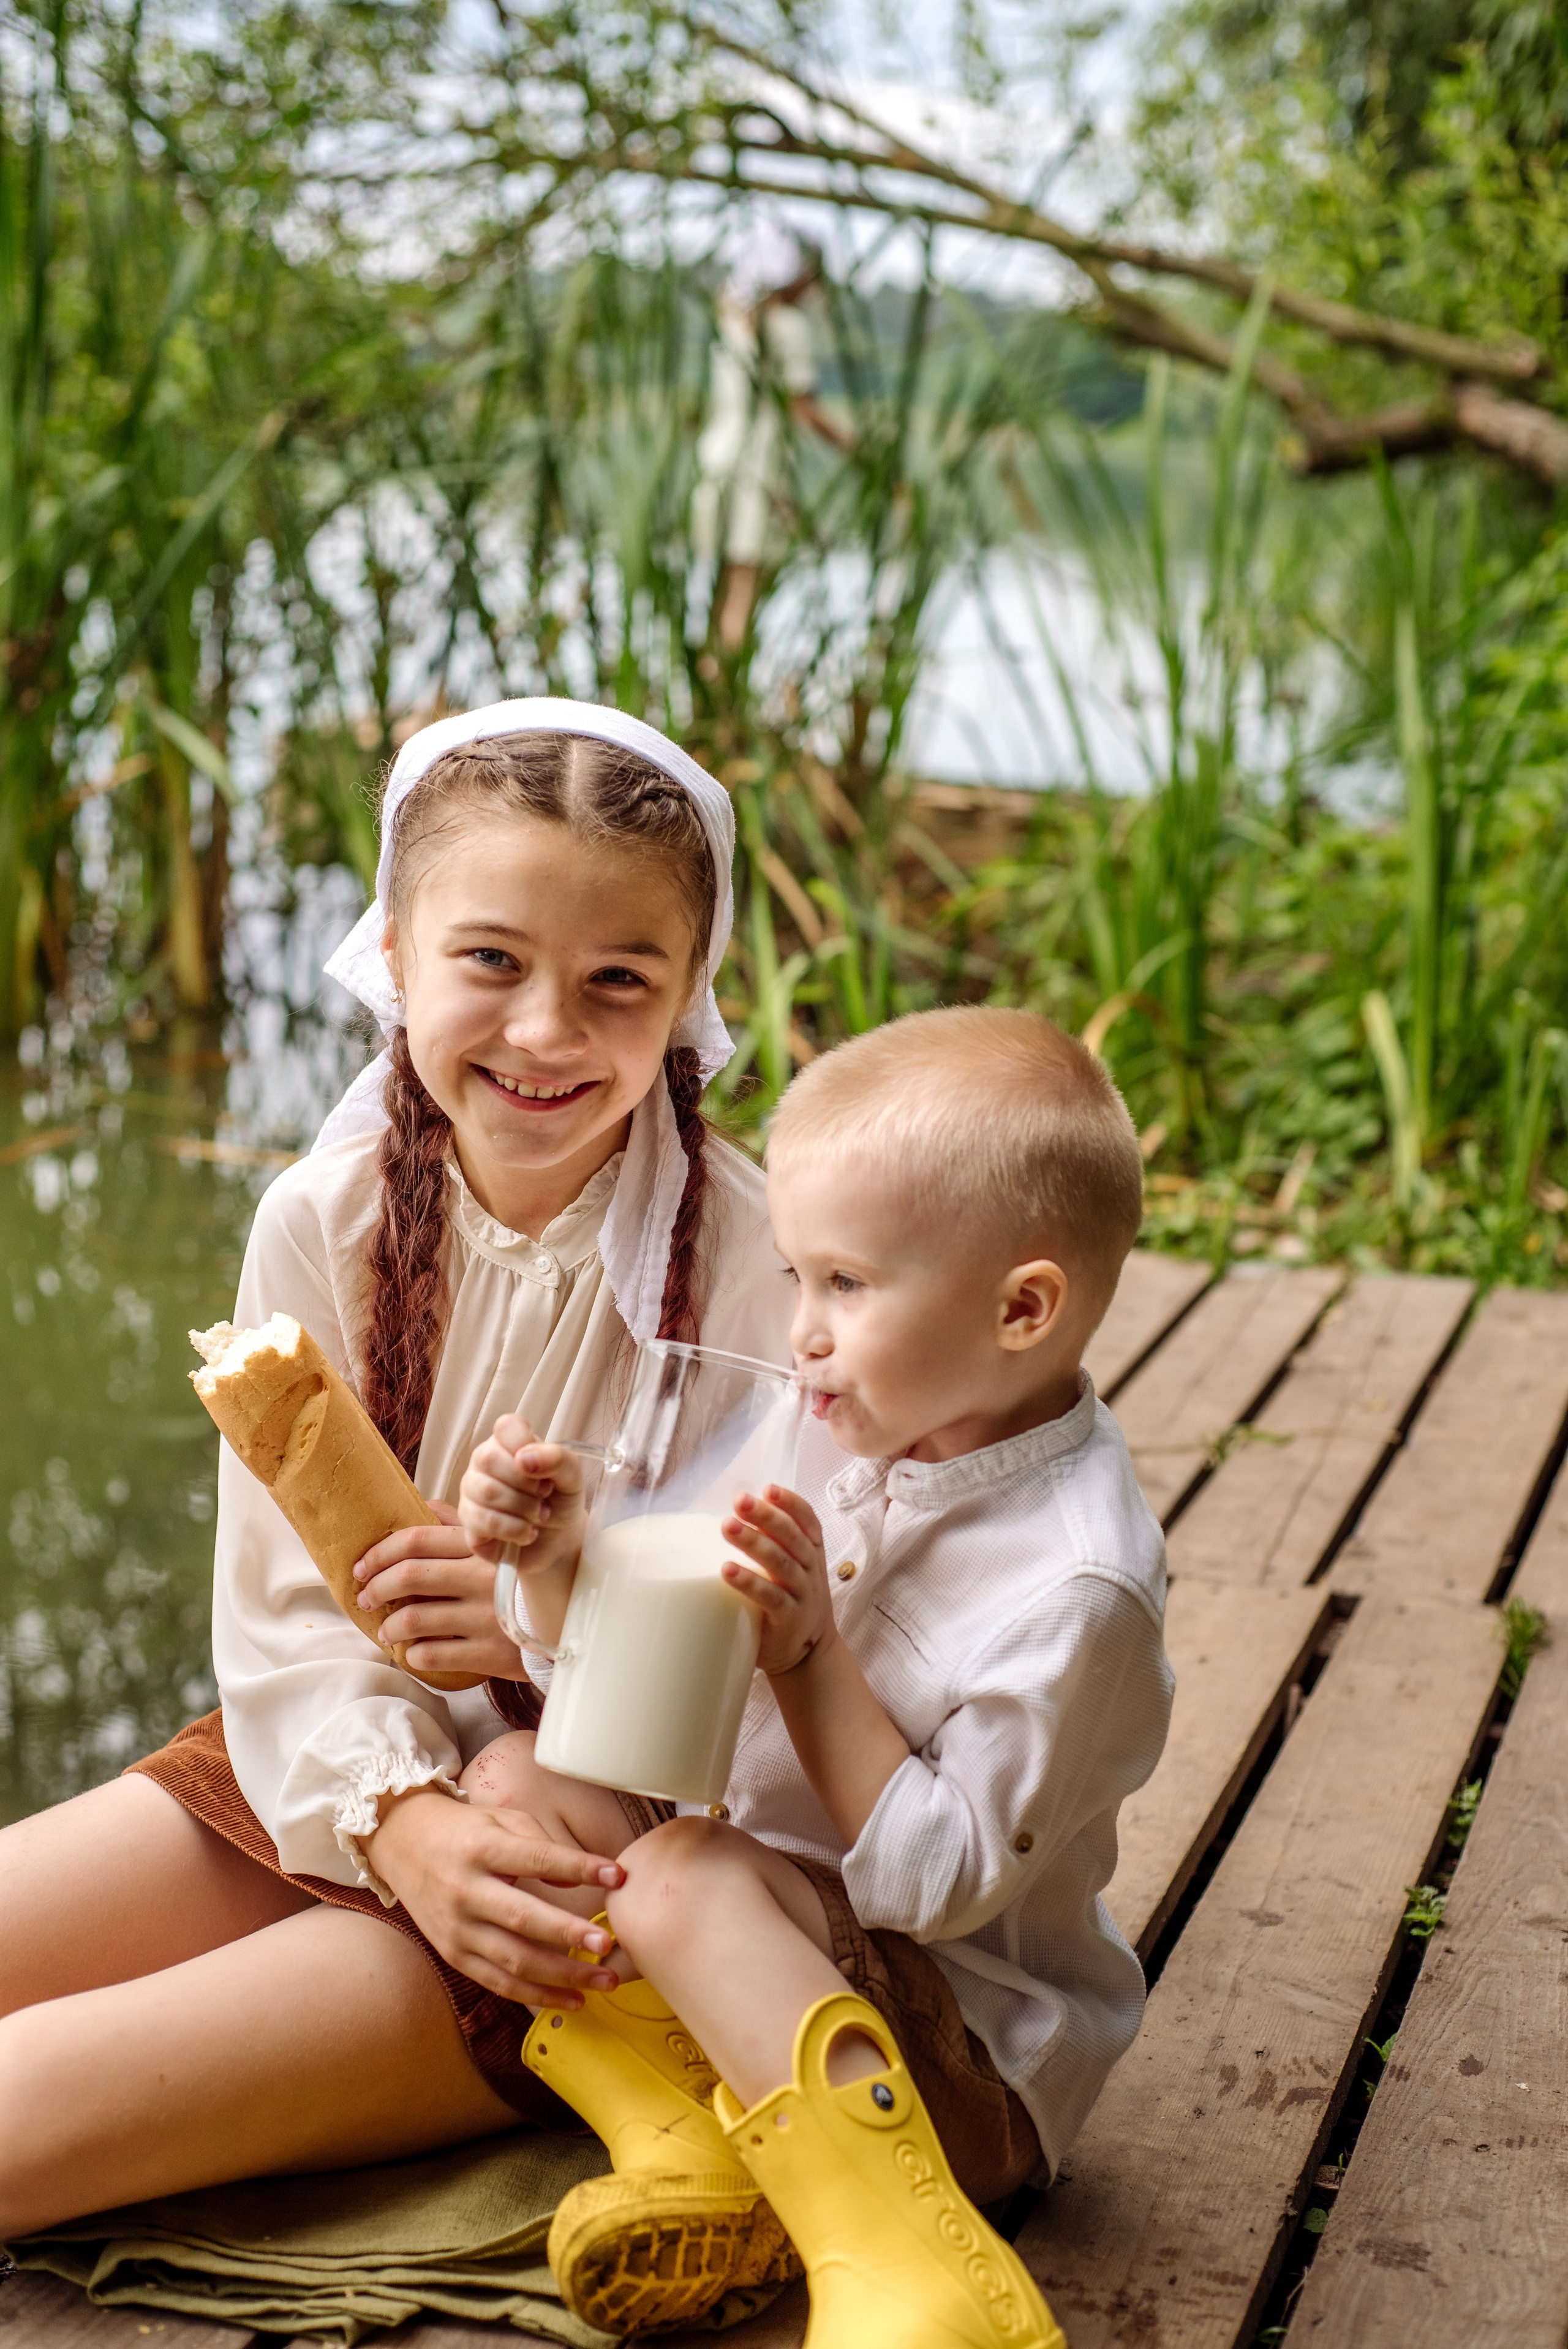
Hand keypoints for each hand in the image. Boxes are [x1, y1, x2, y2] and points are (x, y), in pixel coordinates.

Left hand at [354, 1500, 523, 1680]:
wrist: (568, 1626)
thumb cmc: (522, 1583)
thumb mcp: (502, 1546)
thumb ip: (463, 1526)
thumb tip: (423, 1507)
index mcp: (482, 1548)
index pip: (417, 1540)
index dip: (379, 1553)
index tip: (361, 1567)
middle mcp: (483, 1578)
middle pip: (409, 1576)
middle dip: (376, 1588)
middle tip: (366, 1599)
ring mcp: (486, 1617)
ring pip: (415, 1618)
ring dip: (390, 1627)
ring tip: (387, 1631)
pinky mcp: (490, 1654)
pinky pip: (433, 1656)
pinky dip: (413, 1655)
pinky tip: (413, 1652)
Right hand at [362, 1785, 625, 2006]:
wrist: (404, 1844)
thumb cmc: (465, 1830)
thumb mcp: (503, 1821)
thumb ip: (544, 1845)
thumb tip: (581, 1878)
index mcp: (482, 1849)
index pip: (538, 1859)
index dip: (579, 1867)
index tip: (618, 1875)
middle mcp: (466, 1891)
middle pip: (523, 1919)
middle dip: (570, 1934)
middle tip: (609, 1944)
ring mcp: (457, 1929)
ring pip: (514, 1961)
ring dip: (562, 1976)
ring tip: (604, 1980)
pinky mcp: (454, 1955)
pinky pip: (499, 1982)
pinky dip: (537, 1994)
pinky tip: (572, 1999)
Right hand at [460, 1414, 588, 1575]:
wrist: (558, 1540)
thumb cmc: (560, 1500)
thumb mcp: (571, 1476)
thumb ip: (557, 1458)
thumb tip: (523, 1457)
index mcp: (507, 1442)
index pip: (505, 1426)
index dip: (525, 1445)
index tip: (542, 1468)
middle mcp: (483, 1463)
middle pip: (489, 1459)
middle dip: (526, 1484)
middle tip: (544, 1495)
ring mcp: (471, 1492)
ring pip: (487, 1492)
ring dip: (523, 1509)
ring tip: (540, 1516)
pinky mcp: (468, 1522)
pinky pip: (482, 1521)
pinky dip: (514, 1530)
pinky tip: (526, 1533)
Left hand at [721, 1485, 835, 1676]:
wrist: (810, 1653)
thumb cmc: (791, 1602)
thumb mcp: (791, 1571)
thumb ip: (774, 1545)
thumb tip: (736, 1515)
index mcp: (811, 1553)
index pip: (808, 1521)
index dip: (791, 1503)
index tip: (768, 1489)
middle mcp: (810, 1570)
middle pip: (792, 1537)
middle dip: (766, 1516)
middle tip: (740, 1500)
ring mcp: (801, 1594)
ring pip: (780, 1563)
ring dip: (753, 1542)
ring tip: (727, 1526)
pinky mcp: (788, 1619)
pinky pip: (770, 1597)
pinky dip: (748, 1582)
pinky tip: (726, 1570)